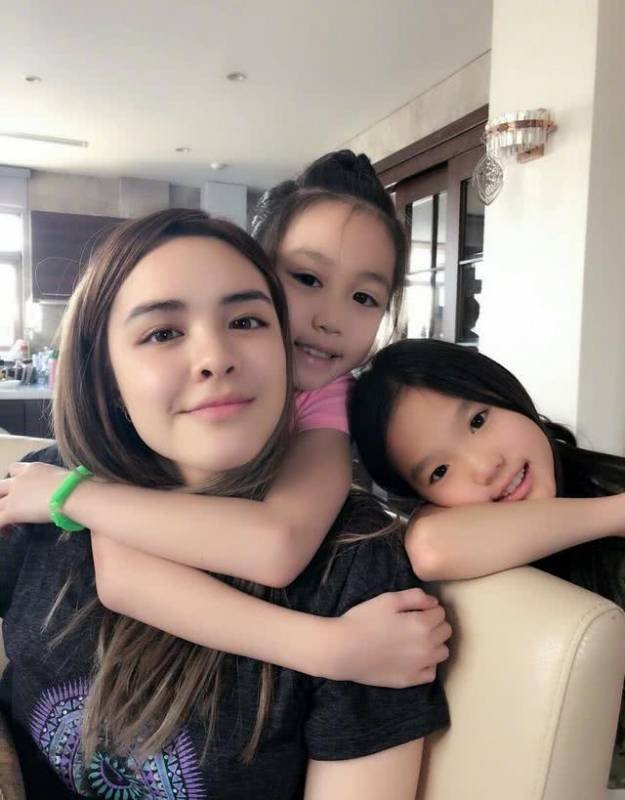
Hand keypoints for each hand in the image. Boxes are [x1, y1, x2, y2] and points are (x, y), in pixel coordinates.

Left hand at [0, 461, 69, 526]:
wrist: (72, 494)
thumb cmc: (76, 485)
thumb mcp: (64, 477)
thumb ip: (58, 482)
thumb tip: (67, 488)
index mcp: (32, 469)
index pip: (14, 468)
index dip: (14, 479)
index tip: (20, 488)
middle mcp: (19, 480)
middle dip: (1, 495)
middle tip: (9, 506)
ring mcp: (14, 496)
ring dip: (1, 512)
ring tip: (6, 524)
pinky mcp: (12, 511)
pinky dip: (1, 527)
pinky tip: (6, 534)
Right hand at [330, 588, 450, 687]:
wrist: (343, 649)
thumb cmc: (364, 619)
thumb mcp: (388, 599)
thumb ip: (415, 597)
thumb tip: (435, 603)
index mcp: (422, 624)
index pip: (441, 613)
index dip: (429, 608)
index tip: (416, 609)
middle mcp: (427, 646)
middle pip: (445, 632)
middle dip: (435, 624)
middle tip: (416, 622)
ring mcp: (420, 666)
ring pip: (443, 652)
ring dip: (435, 644)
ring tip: (416, 640)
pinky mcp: (410, 680)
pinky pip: (431, 673)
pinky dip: (427, 664)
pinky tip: (413, 658)